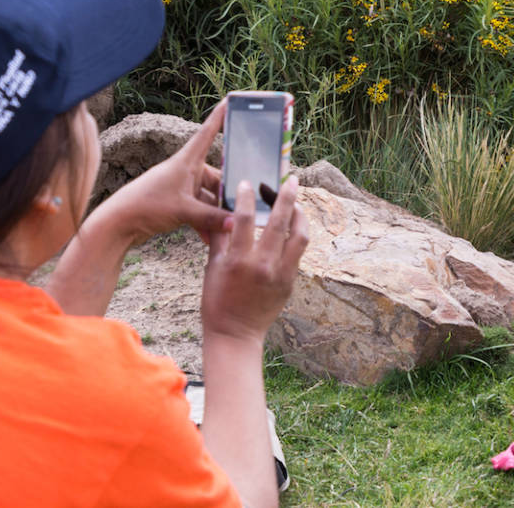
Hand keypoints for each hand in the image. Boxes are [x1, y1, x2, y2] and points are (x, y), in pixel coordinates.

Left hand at [82, 101, 230, 246]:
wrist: (118, 223)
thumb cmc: (146, 206)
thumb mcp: (184, 211)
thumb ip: (212, 218)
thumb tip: (236, 222)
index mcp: (186, 161)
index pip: (208, 133)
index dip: (220, 117)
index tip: (231, 99)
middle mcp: (185, 171)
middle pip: (216, 176)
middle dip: (228, 193)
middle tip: (245, 205)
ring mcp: (181, 188)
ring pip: (208, 197)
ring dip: (217, 214)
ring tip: (229, 229)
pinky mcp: (177, 204)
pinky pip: (199, 211)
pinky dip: (206, 223)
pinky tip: (212, 240)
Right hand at [201, 175, 307, 342]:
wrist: (235, 334)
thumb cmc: (217, 300)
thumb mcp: (213, 267)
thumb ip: (220, 238)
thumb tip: (222, 211)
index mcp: (239, 260)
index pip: (246, 219)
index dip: (247, 197)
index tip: (248, 183)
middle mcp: (263, 264)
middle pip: (281, 221)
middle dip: (287, 196)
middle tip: (290, 180)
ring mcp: (280, 274)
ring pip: (299, 236)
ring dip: (300, 215)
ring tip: (297, 203)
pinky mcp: (290, 282)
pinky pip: (298, 253)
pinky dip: (297, 236)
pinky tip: (293, 227)